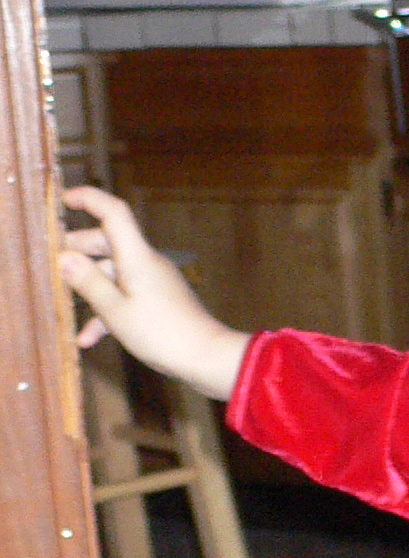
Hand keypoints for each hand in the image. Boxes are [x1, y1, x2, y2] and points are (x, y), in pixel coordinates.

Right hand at [57, 188, 247, 401]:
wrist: (207, 358)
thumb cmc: (162, 335)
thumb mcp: (116, 312)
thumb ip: (89, 283)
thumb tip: (64, 257)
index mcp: (137, 257)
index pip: (114, 213)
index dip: (89, 200)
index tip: (64, 201)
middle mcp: (146, 262)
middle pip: (108, 241)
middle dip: (78, 248)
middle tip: (52, 260)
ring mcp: (152, 281)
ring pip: (113, 272)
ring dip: (89, 286)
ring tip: (63, 301)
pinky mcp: (156, 299)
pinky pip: (125, 295)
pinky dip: (106, 310)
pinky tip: (87, 339)